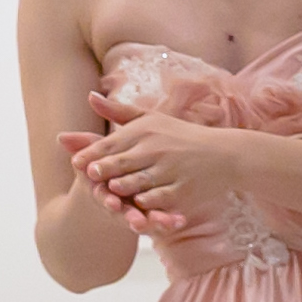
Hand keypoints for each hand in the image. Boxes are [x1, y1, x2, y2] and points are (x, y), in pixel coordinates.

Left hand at [73, 93, 248, 230]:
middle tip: (89, 176)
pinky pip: (160, 198)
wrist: (225, 155)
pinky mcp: (183, 189)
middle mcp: (157, 148)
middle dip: (104, 170)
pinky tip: (138, 204)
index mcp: (146, 130)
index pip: (112, 143)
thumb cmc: (181, 136)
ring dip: (123, 187)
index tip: (76, 162)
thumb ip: (118, 112)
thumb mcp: (151, 119)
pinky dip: (148, 202)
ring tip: (109, 191)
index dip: (92, 154)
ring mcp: (171, 169)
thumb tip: (89, 96)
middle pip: (123, 162)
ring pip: (139, 181)